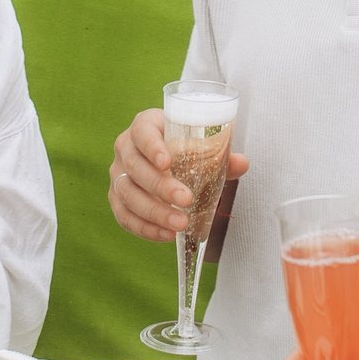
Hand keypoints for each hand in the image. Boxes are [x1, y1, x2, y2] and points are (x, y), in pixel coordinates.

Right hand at [107, 107, 248, 241]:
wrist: (168, 157)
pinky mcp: (117, 197)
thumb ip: (221, 154)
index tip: (167, 163)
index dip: (152, 147)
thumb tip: (241, 163)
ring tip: (180, 223)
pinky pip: (124, 215)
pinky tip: (166, 234)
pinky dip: (144, 227)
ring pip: (126, 193)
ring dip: (153, 212)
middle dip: (159, 186)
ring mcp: (117, 173)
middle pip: (134, 166)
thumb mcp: (200, 145)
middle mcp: (126, 147)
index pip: (143, 131)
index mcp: (145, 125)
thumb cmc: (184, 146)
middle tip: (185, 199)